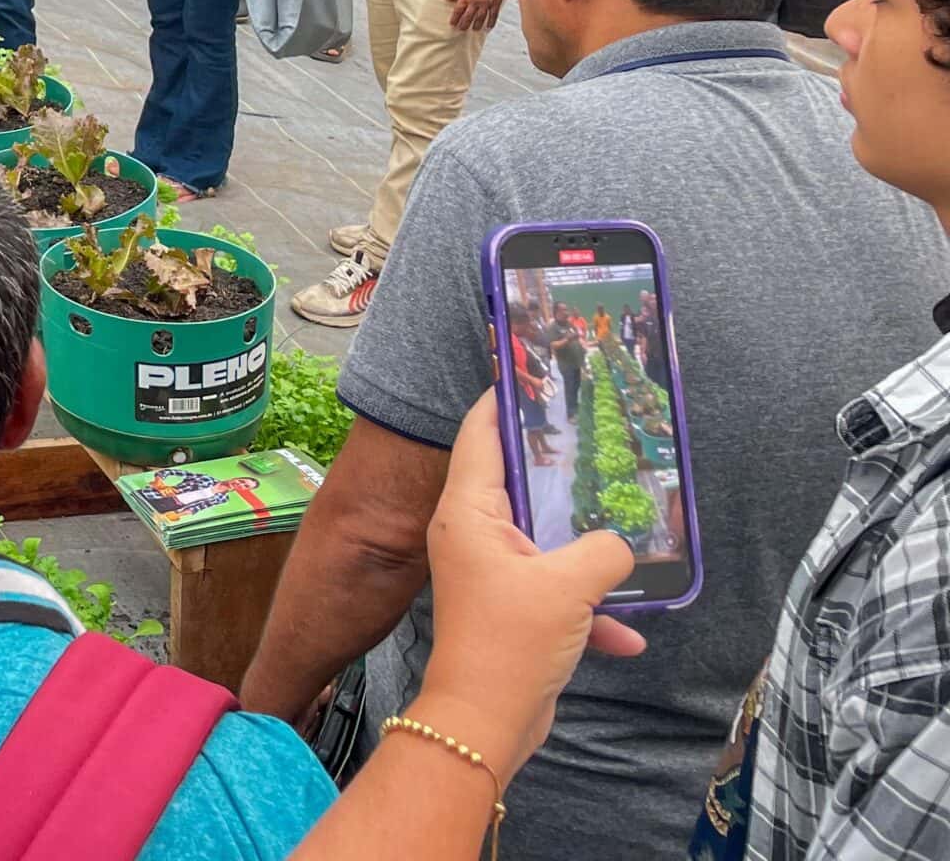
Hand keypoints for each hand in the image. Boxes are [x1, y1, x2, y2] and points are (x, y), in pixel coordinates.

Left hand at [411, 395, 645, 786]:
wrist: (488, 723)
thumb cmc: (512, 642)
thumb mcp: (569, 586)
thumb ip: (603, 550)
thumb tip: (620, 545)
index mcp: (468, 512)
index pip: (480, 436)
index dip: (503, 402)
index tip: (531, 374)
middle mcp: (472, 534)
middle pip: (519, 484)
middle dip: (560, 470)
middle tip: (598, 439)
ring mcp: (491, 571)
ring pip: (545, 539)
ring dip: (585, 548)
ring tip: (629, 531)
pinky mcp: (511, 608)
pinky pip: (557, 592)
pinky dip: (589, 611)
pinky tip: (626, 636)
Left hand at [447, 0, 512, 33]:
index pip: (458, 11)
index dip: (455, 18)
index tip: (452, 24)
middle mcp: (475, 2)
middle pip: (468, 17)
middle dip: (464, 24)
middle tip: (461, 30)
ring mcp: (486, 3)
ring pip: (480, 18)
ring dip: (476, 25)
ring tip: (474, 29)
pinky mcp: (496, 2)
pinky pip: (493, 15)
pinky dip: (491, 22)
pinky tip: (489, 26)